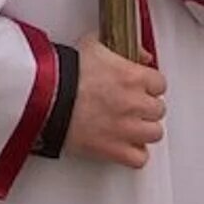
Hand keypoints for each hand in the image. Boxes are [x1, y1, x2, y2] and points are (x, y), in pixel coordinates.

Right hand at [63, 36, 166, 168]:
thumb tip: (141, 54)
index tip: (141, 87)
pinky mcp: (113, 149)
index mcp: (132, 77)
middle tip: (132, 105)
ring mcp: (126, 128)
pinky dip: (134, 155)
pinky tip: (125, 146)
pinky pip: (139, 159)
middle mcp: (134, 103)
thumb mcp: (93, 44)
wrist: (44, 96)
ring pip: (154, 134)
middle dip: (147, 107)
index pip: (160, 84)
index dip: (149, 86)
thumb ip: (123, 47)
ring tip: (131, 126)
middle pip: (158, 110)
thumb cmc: (63, 71)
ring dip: (144, 130)